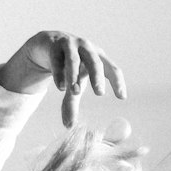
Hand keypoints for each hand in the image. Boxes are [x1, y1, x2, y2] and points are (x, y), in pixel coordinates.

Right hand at [0, 32, 126, 126]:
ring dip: (75, 76)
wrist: (48, 43)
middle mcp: (87, 49)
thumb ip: (72, 101)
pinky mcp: (55, 45)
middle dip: (98, 77)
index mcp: (98, 58)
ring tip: (76, 92)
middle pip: (95, 62)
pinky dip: (59, 73)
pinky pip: (57, 60)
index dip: (118, 83)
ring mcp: (71, 45)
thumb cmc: (68, 64)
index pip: (112, 70)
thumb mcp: (72, 82)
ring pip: (74, 60)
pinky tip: (61, 86)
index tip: (122, 97)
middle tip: (100, 93)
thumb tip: (69, 126)